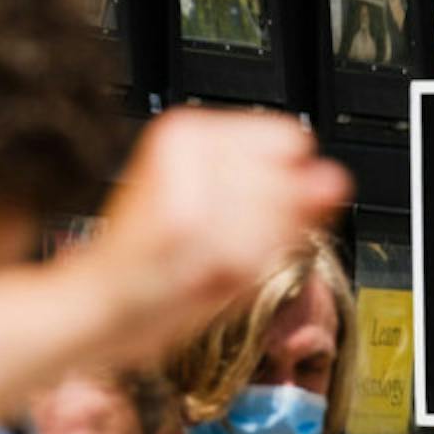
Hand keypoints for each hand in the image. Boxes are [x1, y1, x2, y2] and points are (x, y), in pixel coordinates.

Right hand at [74, 108, 351, 357]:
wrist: (99, 303)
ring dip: (265, 239)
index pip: (287, 136)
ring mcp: (205, 199)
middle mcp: (193, 154)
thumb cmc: (149, 250)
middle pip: (291, 174)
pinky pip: (276, 250)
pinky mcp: (213, 247)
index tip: (250, 195)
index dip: (282, 173)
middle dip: (274, 207)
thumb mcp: (202, 190)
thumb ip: (269, 177)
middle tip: (225, 231)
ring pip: (289, 213)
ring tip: (218, 251)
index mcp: (183, 129)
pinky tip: (221, 270)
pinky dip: (259, 265)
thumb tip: (334, 179)